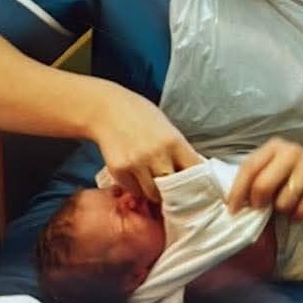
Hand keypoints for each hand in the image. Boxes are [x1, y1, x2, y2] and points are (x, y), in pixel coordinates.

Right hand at [90, 85, 199, 202]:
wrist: (105, 109)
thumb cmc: (139, 115)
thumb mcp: (166, 127)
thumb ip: (179, 149)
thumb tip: (194, 172)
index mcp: (173, 141)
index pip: (194, 171)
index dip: (197, 182)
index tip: (197, 187)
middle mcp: (156, 154)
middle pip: (173, 188)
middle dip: (174, 192)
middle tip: (174, 192)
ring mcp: (136, 163)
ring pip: (152, 194)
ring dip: (155, 193)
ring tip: (153, 184)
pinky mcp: (118, 170)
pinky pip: (133, 190)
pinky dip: (137, 188)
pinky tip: (136, 176)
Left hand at [227, 138, 302, 220]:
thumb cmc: (296, 175)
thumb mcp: (274, 170)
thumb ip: (255, 180)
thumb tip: (233, 204)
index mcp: (274, 147)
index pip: (249, 167)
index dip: (238, 190)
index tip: (233, 209)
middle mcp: (291, 151)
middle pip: (263, 185)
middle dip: (258, 203)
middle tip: (261, 209)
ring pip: (283, 201)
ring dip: (282, 210)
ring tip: (288, 205)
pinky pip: (302, 209)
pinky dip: (298, 216)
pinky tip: (301, 209)